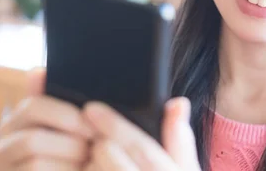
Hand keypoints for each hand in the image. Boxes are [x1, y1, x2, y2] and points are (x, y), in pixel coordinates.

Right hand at [0, 68, 94, 170]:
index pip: (34, 106)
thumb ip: (56, 102)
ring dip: (68, 168)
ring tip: (89, 166)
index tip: (92, 128)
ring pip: (33, 165)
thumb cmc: (71, 157)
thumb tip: (37, 71)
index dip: (66, 116)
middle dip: (70, 147)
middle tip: (93, 153)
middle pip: (32, 140)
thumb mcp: (65, 129)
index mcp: (16, 124)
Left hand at [83, 98, 200, 170]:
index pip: (140, 146)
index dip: (114, 124)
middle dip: (98, 145)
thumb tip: (177, 102)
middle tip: (93, 140)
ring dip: (87, 166)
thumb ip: (180, 139)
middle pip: (109, 158)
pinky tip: (85, 170)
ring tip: (91, 163)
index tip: (92, 108)